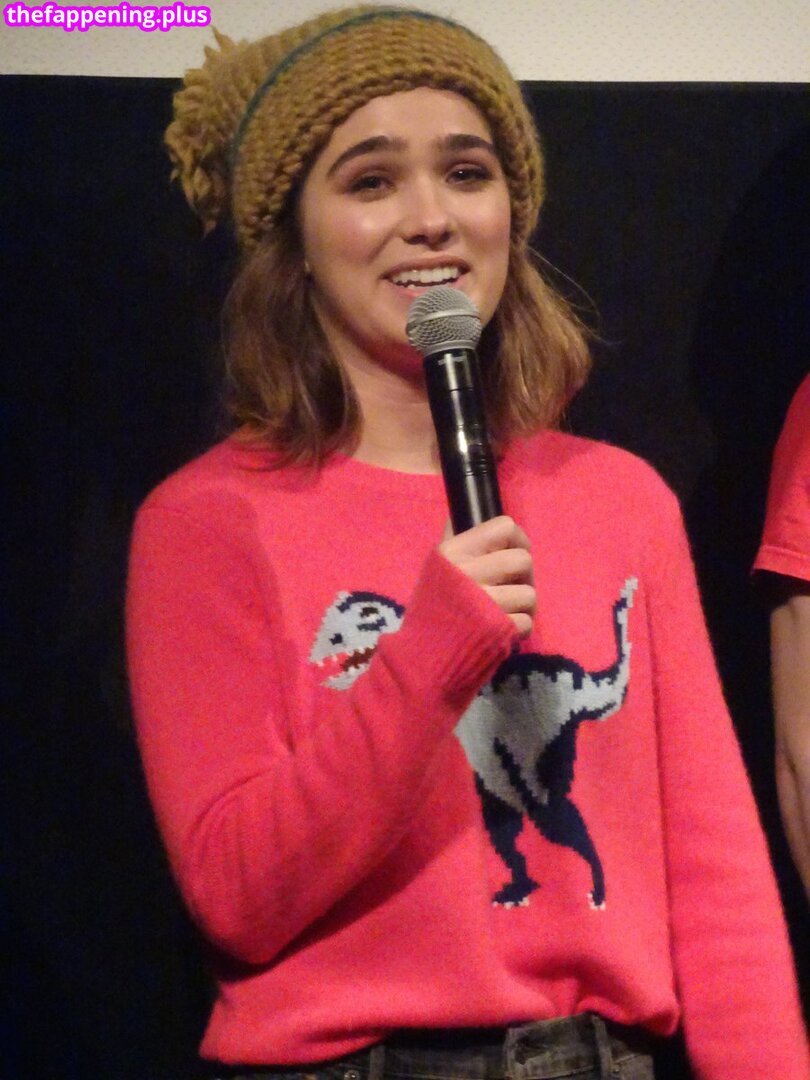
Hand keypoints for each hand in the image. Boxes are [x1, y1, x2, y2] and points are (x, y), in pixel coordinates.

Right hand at [438, 516, 535, 637]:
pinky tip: (502, 632)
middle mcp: (468, 573)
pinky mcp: (496, 629)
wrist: (422, 657)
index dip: (517, 539)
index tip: (513, 552)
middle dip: (524, 577)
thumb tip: (458, 511)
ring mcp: (484, 602)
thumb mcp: (435, 569)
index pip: (504, 527)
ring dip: (523, 607)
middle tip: (512, 589)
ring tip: (506, 613)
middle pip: (523, 560)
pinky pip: (527, 622)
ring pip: (529, 594)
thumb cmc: (432, 610)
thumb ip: (452, 540)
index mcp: (454, 553)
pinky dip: (518, 629)